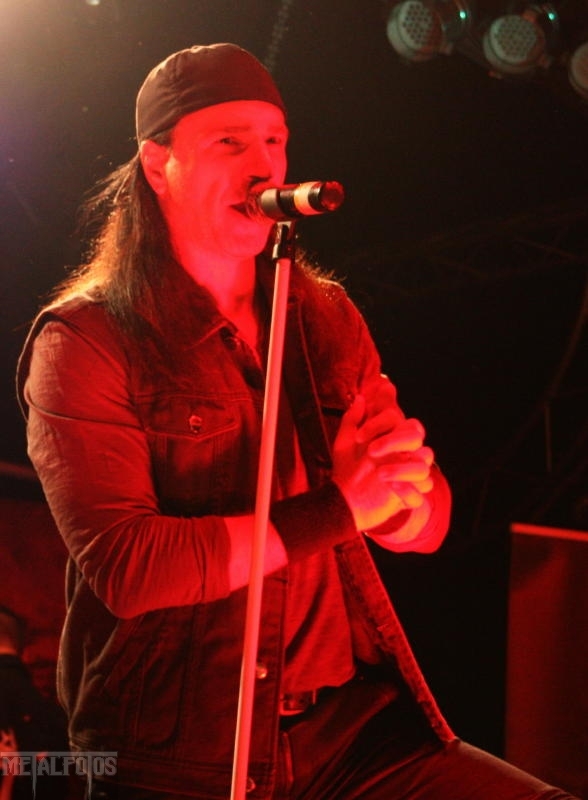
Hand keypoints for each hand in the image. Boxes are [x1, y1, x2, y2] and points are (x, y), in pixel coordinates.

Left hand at [331, 393, 433, 530]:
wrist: (343, 499)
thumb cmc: (346, 467)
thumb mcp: (345, 442)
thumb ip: (353, 419)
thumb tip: (361, 398)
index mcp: (394, 437)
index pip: (399, 419)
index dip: (380, 423)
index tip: (359, 436)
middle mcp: (406, 454)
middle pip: (417, 438)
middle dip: (395, 440)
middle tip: (371, 451)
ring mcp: (410, 477)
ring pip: (423, 467)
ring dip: (402, 469)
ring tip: (379, 474)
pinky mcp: (409, 498)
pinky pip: (420, 495)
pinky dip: (408, 491)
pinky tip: (391, 488)